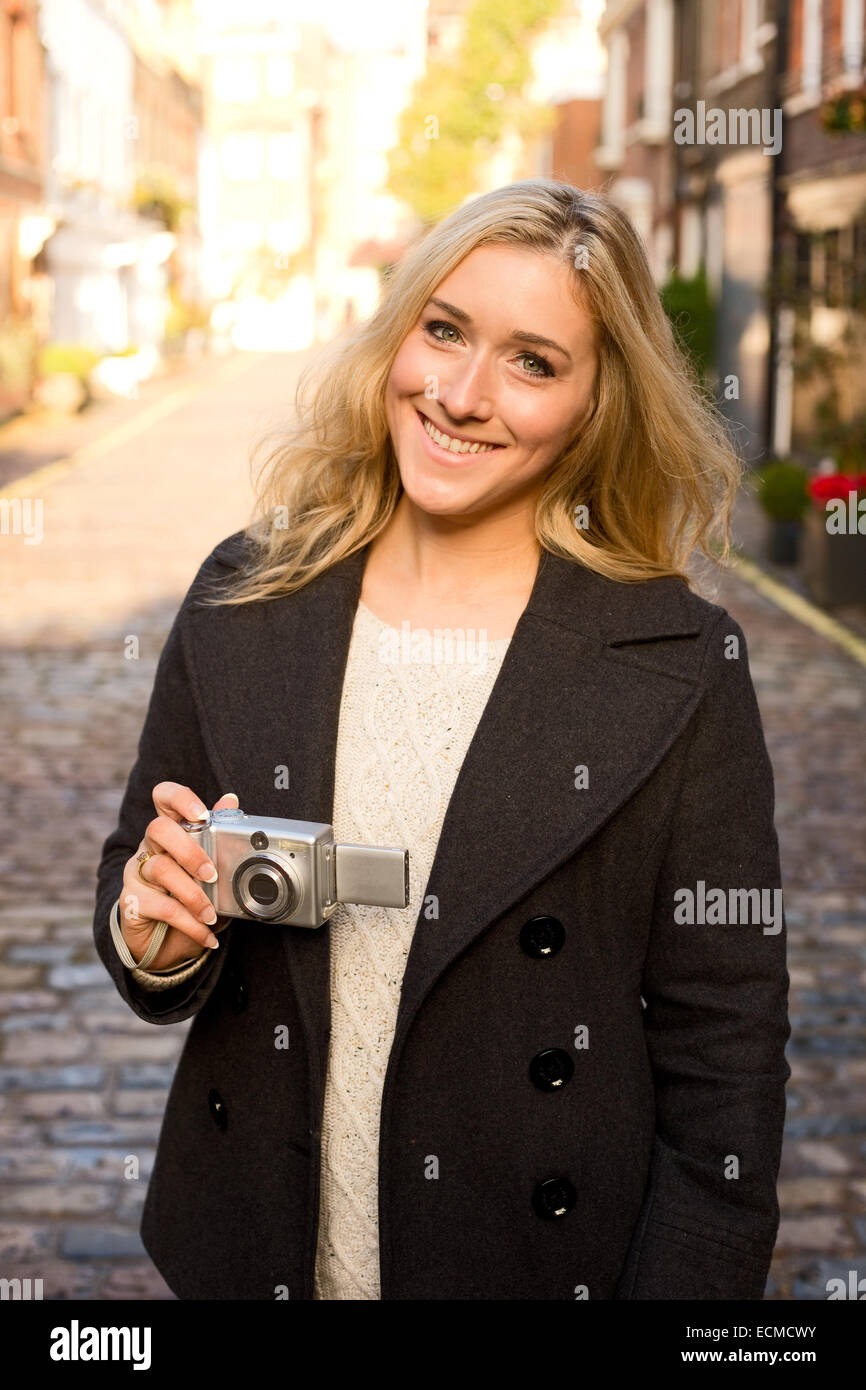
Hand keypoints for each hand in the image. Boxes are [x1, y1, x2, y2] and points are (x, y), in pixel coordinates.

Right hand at [119, 784, 236, 971]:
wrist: (169, 947)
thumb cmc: (191, 901)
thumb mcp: (211, 871)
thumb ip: (220, 837)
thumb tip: (231, 799)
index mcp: (171, 833)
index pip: (164, 798)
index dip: (179, 798)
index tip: (201, 814)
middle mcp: (150, 847)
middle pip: (159, 829)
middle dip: (190, 850)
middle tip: (211, 874)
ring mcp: (137, 873)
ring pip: (162, 869)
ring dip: (194, 894)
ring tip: (211, 915)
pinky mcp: (131, 901)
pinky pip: (162, 907)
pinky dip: (190, 923)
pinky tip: (206, 935)